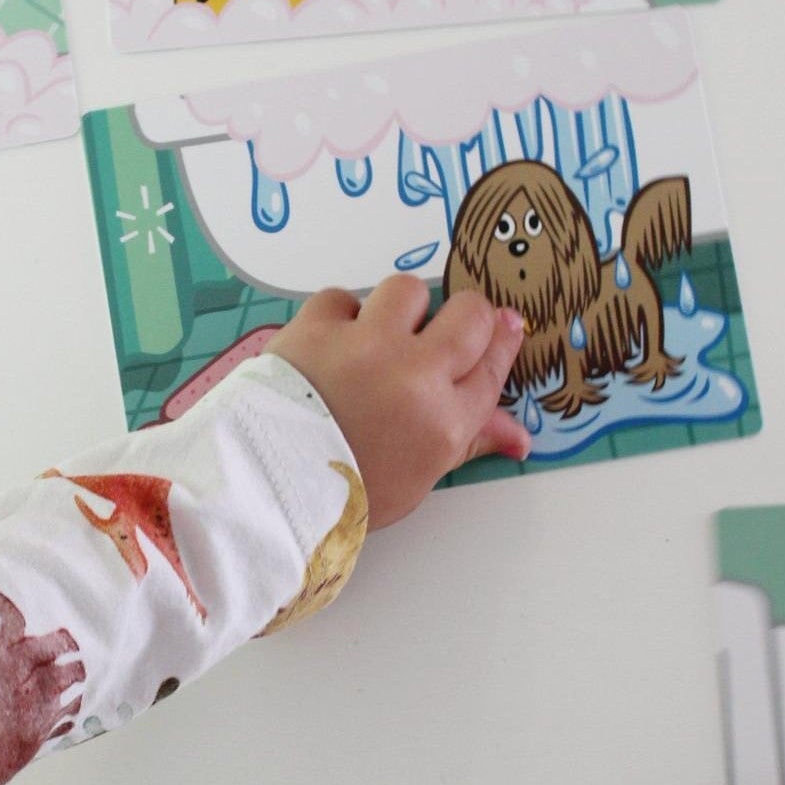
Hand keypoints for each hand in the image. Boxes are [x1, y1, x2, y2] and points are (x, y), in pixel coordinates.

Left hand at [266, 276, 528, 528]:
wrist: (268, 486)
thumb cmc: (346, 493)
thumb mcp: (418, 478)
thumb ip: (468, 442)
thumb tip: (517, 437)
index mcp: (445, 420)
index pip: (493, 364)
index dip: (504, 339)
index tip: (506, 323)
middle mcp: (415, 374)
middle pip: (468, 316)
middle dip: (467, 315)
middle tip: (447, 327)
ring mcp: (366, 344)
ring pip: (407, 290)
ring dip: (399, 308)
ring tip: (381, 335)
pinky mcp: (317, 327)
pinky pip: (341, 297)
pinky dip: (340, 314)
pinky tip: (334, 340)